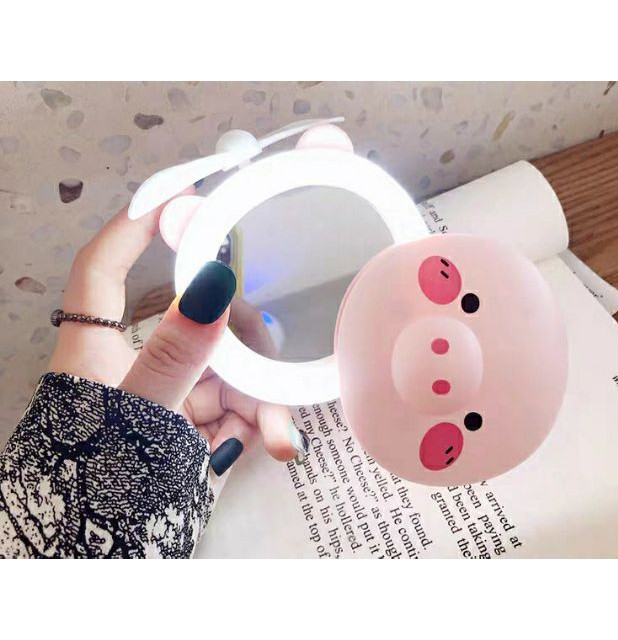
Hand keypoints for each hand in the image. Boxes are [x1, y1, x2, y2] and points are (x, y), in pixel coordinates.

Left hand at [48, 190, 304, 473]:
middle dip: (243, 352)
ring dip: (259, 400)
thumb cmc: (95, 482)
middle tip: (271, 375)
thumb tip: (211, 280)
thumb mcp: (140, 416)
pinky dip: (255, 423)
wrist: (95, 559)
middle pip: (196, 324)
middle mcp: (135, 360)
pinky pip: (232, 406)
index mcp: (98, 345)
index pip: (104, 267)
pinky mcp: (190, 424)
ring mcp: (167, 393)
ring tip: (277, 437)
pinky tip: (275, 444)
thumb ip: (175, 354)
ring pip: (225, 369)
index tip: (182, 195)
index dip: (135, 225)